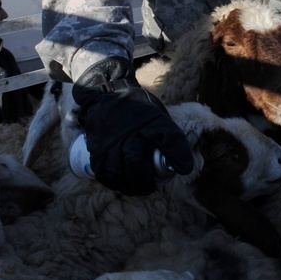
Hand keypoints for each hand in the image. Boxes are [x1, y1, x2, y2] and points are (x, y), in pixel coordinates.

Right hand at [72, 57, 193, 195]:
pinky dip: (110, 180)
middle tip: (150, 187)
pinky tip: (118, 183)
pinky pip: (101, 170)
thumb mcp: (158, 116)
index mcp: (151, 120)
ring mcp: (111, 139)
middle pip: (136, 164)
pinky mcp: (97, 146)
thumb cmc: (138, 108)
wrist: (109, 91)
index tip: (184, 169)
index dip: (180, 155)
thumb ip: (169, 137)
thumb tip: (183, 164)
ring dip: (127, 185)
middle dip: (144, 182)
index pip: (170, 138)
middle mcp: (130, 131)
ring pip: (117, 171)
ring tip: (135, 188)